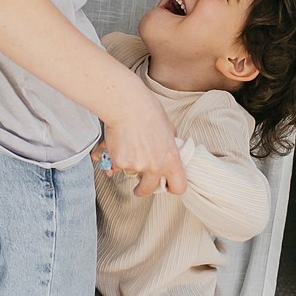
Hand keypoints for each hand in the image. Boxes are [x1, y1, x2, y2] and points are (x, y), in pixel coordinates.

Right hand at [92, 82, 186, 196]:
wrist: (127, 105)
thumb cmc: (148, 110)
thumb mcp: (169, 128)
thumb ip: (170, 143)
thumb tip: (168, 147)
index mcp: (171, 159)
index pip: (178, 186)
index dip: (171, 187)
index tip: (165, 185)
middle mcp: (154, 166)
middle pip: (149, 190)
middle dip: (143, 189)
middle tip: (139, 186)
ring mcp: (136, 166)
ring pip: (130, 174)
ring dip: (129, 166)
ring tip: (128, 147)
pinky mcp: (120, 162)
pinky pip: (117, 166)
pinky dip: (117, 158)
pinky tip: (119, 143)